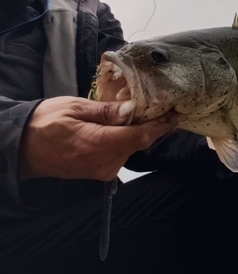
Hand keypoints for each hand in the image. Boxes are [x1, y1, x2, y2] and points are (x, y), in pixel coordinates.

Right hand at [20, 97, 176, 180]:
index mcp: (98, 144)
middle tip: (161, 104)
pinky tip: (126, 125)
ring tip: (142, 110)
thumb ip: (107, 111)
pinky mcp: (102, 171)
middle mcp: (105, 162)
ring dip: (139, 130)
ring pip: (133, 147)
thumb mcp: (76, 108)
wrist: (24, 148)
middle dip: (152, 123)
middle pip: (140, 142)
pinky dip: (128, 138)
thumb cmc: (46, 123)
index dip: (161, 125)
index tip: (175, 113)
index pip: (140, 136)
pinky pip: (123, 152)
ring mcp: (104, 170)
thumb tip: (133, 109)